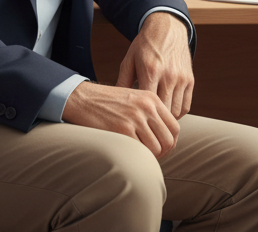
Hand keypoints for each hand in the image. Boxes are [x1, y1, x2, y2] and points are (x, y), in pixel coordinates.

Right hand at [61, 80, 180, 158]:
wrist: (82, 98)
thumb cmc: (106, 102)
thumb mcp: (134, 100)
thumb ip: (150, 114)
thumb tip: (163, 138)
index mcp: (152, 99)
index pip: (174, 127)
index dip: (171, 143)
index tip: (163, 150)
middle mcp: (147, 107)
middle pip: (168, 140)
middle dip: (163, 153)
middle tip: (152, 158)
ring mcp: (135, 118)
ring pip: (156, 148)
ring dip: (150, 157)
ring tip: (140, 157)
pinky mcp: (122, 129)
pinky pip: (140, 151)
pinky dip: (137, 157)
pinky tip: (130, 155)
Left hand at [118, 12, 193, 119]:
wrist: (167, 28)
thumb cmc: (145, 45)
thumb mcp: (129, 61)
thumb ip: (122, 82)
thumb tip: (113, 104)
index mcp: (151, 71)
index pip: (147, 105)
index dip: (141, 117)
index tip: (134, 124)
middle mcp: (169, 76)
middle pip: (163, 111)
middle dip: (154, 122)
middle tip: (144, 128)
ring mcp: (181, 78)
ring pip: (176, 111)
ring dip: (166, 118)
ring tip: (155, 120)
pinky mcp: (190, 79)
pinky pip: (186, 105)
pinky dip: (177, 112)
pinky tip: (166, 111)